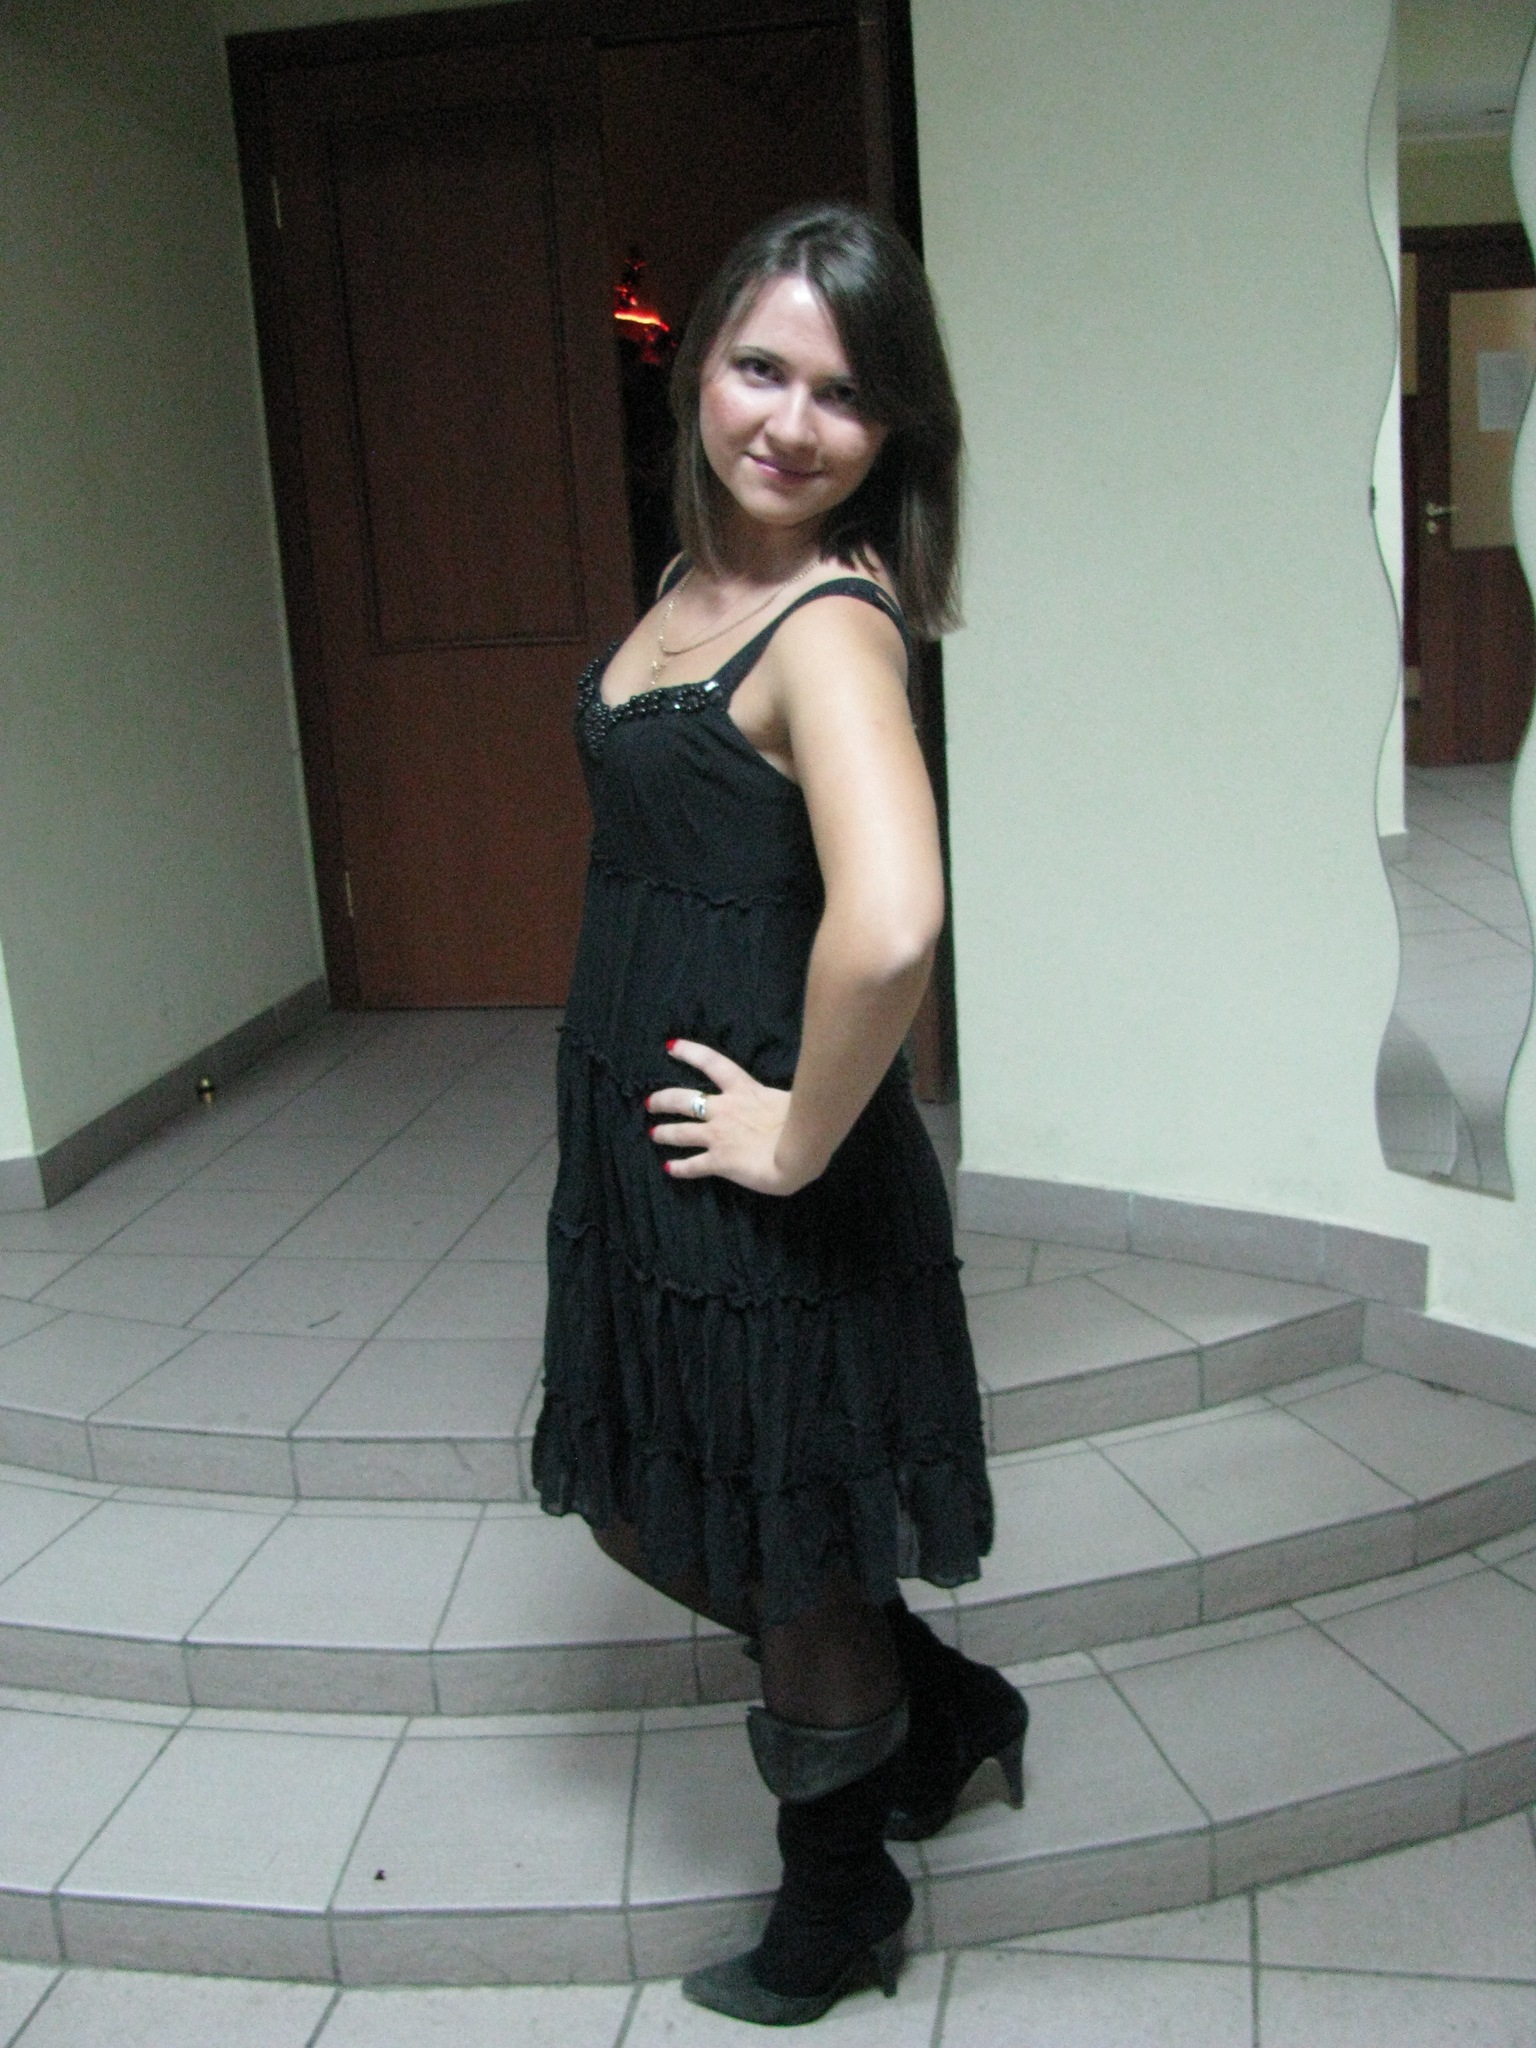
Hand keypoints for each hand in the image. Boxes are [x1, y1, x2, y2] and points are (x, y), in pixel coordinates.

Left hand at [647, 1039, 818, 1195]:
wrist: (800, 1150)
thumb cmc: (802, 1121)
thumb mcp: (785, 1099)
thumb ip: (771, 1099)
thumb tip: (774, 1100)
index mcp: (743, 1090)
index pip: (711, 1063)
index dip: (690, 1052)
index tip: (670, 1046)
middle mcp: (724, 1110)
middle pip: (684, 1099)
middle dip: (664, 1099)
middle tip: (650, 1102)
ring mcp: (718, 1136)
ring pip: (681, 1132)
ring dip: (665, 1132)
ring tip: (654, 1133)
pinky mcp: (719, 1161)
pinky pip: (693, 1165)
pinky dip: (679, 1168)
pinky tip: (669, 1168)